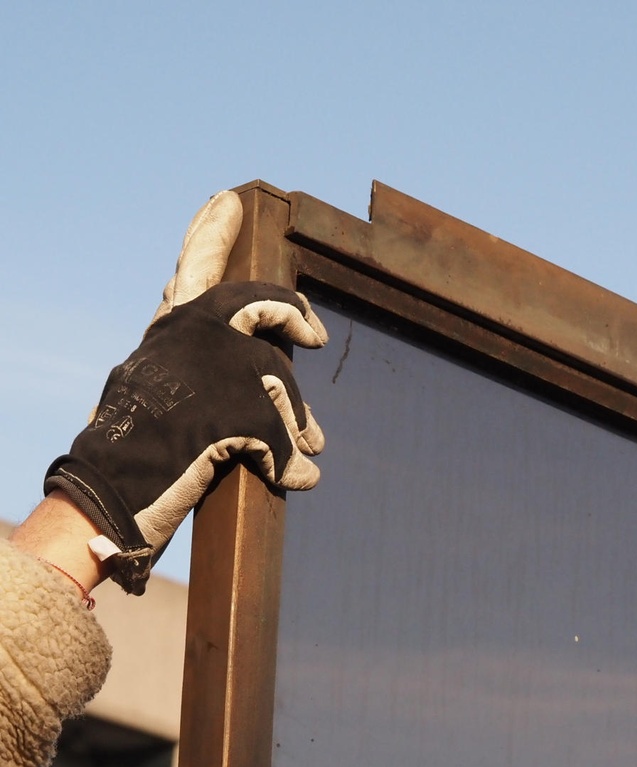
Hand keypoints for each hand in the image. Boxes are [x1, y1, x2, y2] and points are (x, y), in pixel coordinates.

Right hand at [43, 192, 327, 593]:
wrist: (112, 486)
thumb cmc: (136, 447)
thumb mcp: (162, 392)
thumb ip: (204, 376)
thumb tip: (263, 393)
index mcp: (170, 331)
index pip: (190, 269)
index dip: (209, 234)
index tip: (227, 201)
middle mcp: (192, 335)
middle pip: (258, 305)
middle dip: (292, 312)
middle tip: (314, 330)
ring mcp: (215, 368)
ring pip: (279, 382)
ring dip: (297, 422)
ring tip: (313, 446)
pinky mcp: (236, 410)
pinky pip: (283, 435)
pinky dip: (293, 462)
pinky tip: (303, 478)